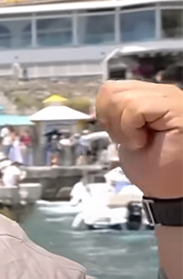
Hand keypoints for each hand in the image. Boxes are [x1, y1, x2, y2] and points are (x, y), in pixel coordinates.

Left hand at [95, 80, 182, 198]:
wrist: (170, 190)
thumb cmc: (152, 166)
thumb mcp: (123, 131)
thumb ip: (118, 108)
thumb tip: (104, 95)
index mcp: (151, 96)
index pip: (111, 88)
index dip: (106, 115)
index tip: (122, 136)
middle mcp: (163, 92)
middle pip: (111, 90)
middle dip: (111, 121)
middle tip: (131, 140)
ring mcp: (172, 98)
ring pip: (122, 98)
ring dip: (123, 128)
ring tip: (140, 141)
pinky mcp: (177, 107)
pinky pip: (134, 108)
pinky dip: (131, 130)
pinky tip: (144, 141)